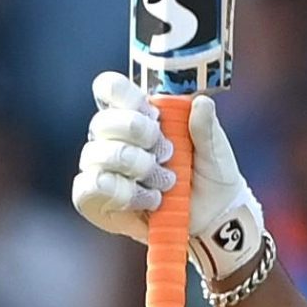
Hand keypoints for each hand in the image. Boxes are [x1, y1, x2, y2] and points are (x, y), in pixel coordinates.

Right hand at [73, 73, 267, 282]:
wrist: (214, 216)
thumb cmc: (211, 174)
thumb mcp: (215, 149)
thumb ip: (206, 127)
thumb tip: (202, 102)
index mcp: (138, 114)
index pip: (110, 89)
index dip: (124, 95)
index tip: (153, 113)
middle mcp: (114, 137)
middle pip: (103, 122)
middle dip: (138, 134)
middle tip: (169, 152)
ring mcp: (103, 167)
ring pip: (98, 154)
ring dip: (137, 166)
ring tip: (167, 181)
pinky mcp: (98, 199)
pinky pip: (90, 187)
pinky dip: (123, 193)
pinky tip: (149, 200)